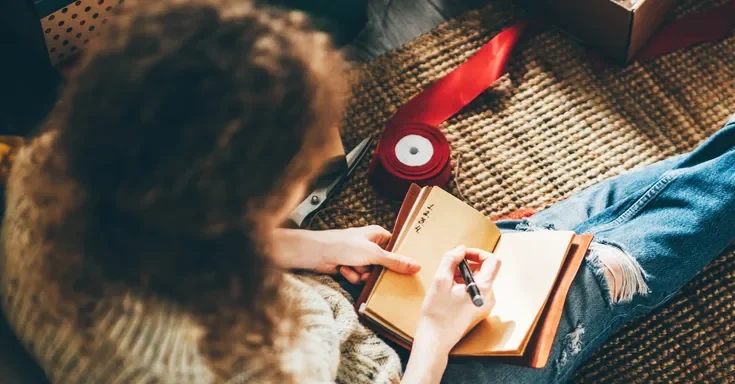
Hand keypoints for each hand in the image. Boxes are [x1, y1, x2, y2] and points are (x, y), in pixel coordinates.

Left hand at [271, 226, 420, 282]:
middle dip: (377, 271)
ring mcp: (360, 257)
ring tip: (353, 268)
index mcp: (378, 235)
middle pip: (385, 264)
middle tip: (373, 272)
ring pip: (372, 274)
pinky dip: (352, 276)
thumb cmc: (344, 246)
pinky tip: (344, 270)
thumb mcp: (373, 254)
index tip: (407, 270)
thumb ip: (395, 262)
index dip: (400, 258)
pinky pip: (360, 277)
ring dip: (362, 275)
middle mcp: (370, 245)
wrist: (317, 254)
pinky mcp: (352, 267)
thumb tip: (417, 266)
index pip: (396, 247)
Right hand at [414, 245, 500, 354]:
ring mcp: (484, 303)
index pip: (493, 260)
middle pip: (485, 269)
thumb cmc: (437, 312)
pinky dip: (463, 283)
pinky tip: (449, 290)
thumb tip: (460, 249)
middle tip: (450, 267)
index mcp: (484, 288)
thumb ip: (451, 259)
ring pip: (478, 279)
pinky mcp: (477, 308)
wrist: (435, 338)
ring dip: (463, 274)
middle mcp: (488, 296)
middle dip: (467, 264)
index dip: (478, 253)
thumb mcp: (441, 280)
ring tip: (447, 280)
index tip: (462, 254)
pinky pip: (474, 289)